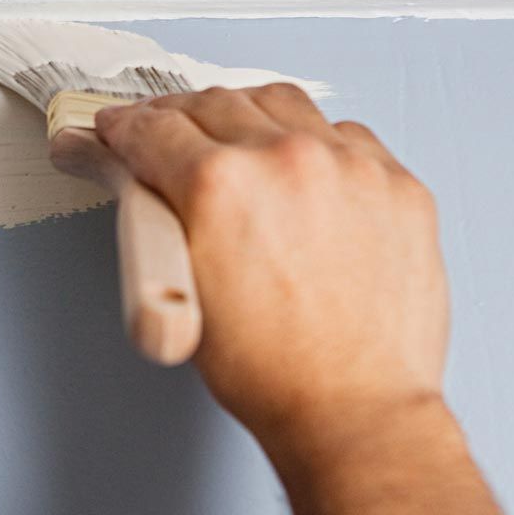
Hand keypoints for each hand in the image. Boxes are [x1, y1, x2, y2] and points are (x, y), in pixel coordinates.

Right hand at [95, 84, 449, 453]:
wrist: (356, 411)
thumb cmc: (273, 373)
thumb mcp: (186, 290)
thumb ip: (164, 219)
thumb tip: (147, 179)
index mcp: (218, 185)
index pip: (153, 128)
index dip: (123, 127)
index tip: (117, 129)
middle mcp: (284, 159)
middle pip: (214, 103)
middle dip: (178, 117)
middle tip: (164, 131)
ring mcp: (348, 165)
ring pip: (282, 103)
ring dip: (247, 114)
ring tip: (234, 135)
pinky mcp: (396, 183)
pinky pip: (346, 135)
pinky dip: (316, 142)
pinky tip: (304, 165)